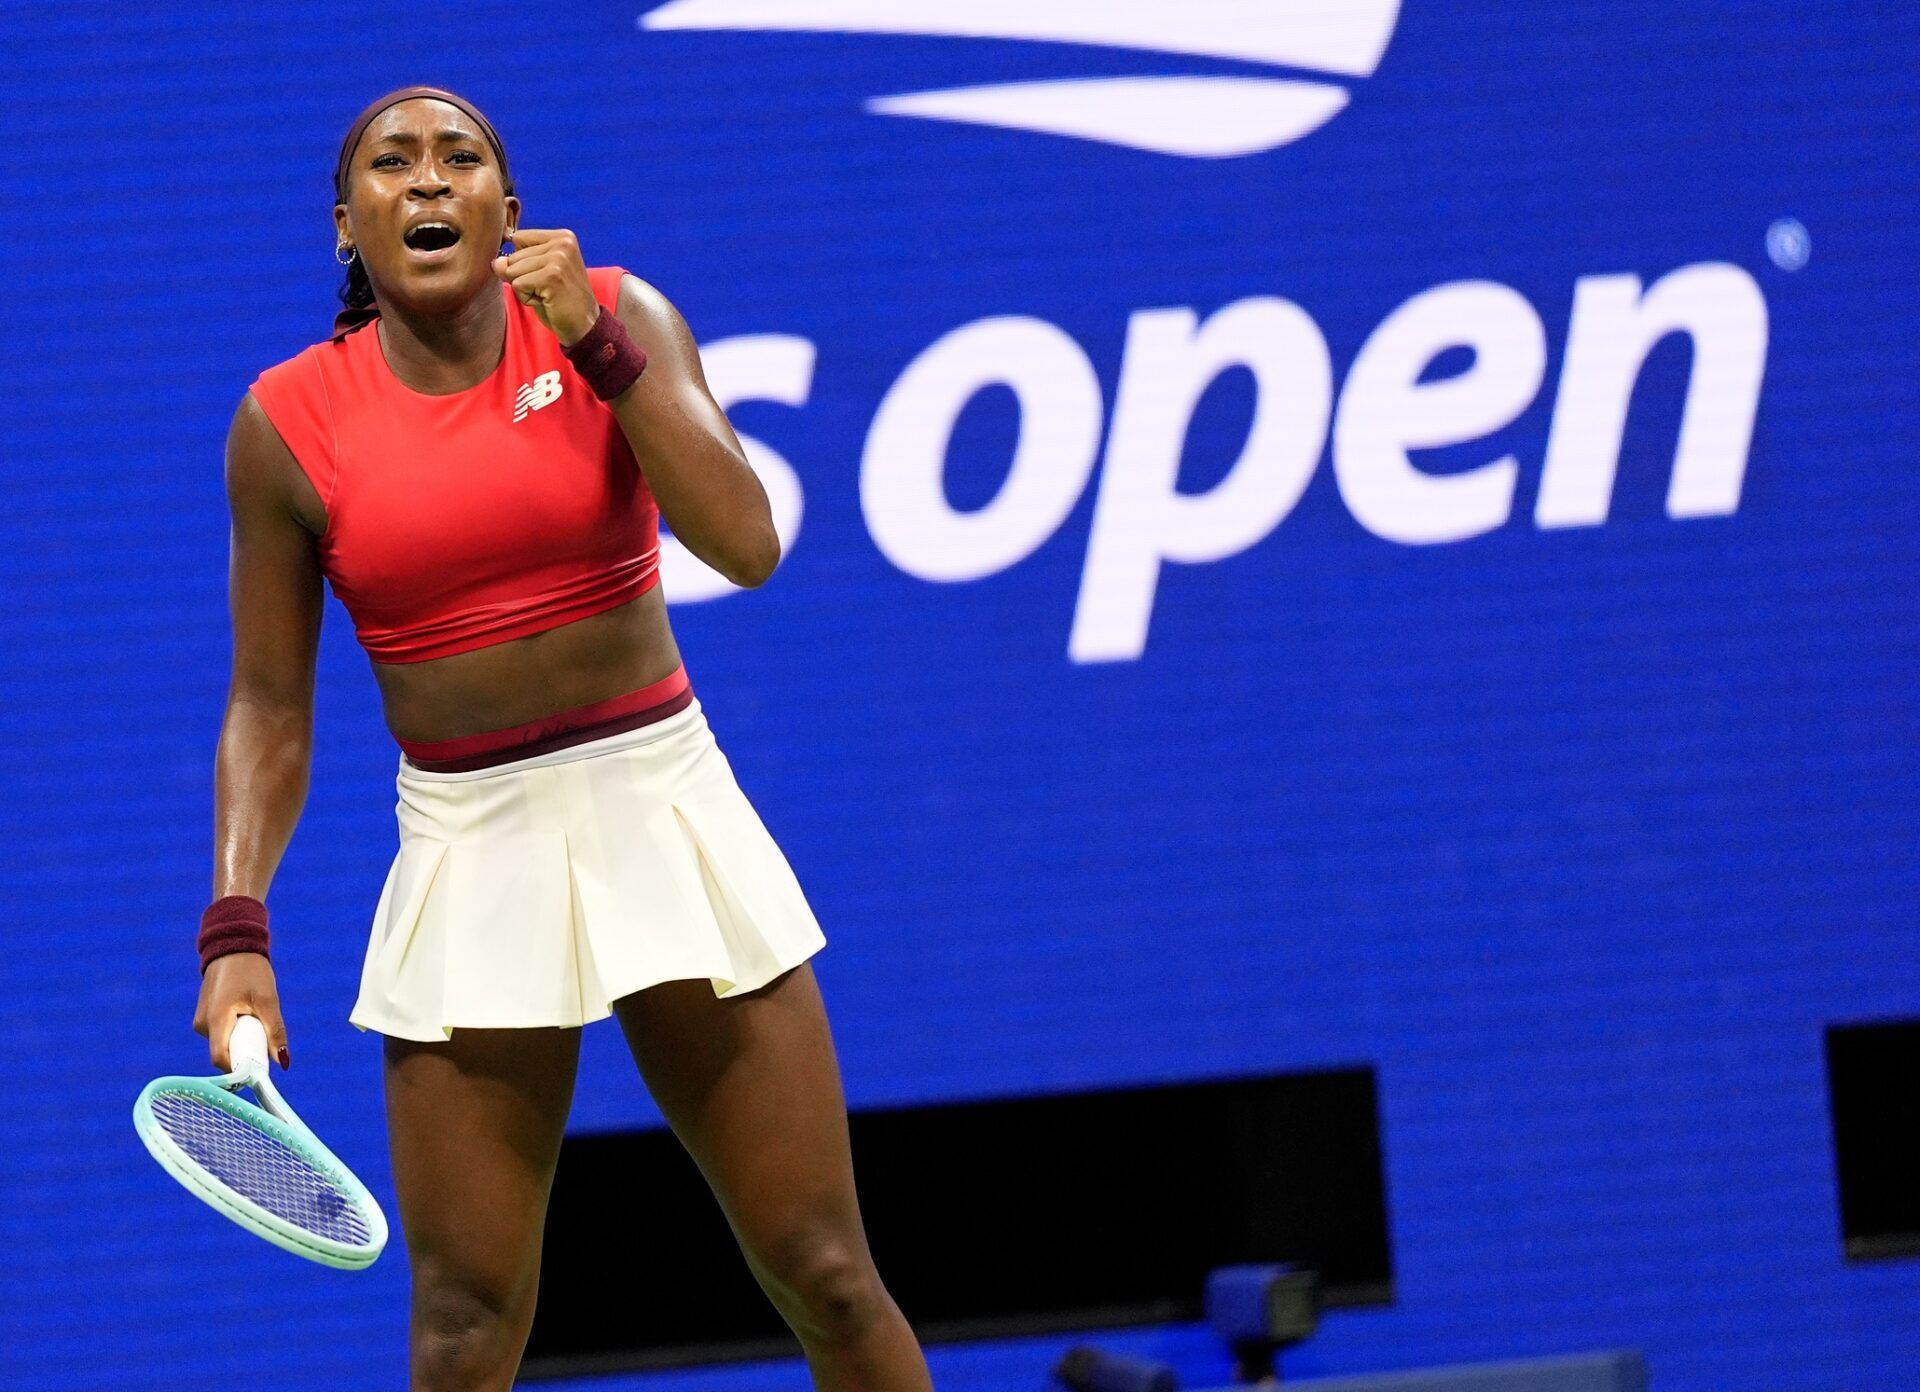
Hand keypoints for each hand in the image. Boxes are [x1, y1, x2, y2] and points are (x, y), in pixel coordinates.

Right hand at [193, 952, 290, 1072]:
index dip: (240, 1068)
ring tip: (255, 1014)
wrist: (233, 948)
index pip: (222, 1059)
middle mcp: (203, 1025)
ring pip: (226, 1043)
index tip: (261, 1069)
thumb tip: (283, 1061)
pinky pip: (223, 1034)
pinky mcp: (206, 1017)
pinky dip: (238, 1030)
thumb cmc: (251, 971)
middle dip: (247, 1050)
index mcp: (215, 1020)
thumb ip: (275, 1031)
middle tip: (265, 1035)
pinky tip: (247, 1012)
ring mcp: (202, 1021)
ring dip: (244, 1038)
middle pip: (226, 1053)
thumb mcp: (268, 1000)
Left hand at [492, 228, 599, 346]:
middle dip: (523, 277)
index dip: (523, 261)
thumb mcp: (537, 275)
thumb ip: (515, 263)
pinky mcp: (552, 276)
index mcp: (563, 237)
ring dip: (525, 289)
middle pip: (514, 255)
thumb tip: (497, 262)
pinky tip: (547, 301)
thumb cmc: (561, 300)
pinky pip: (518, 285)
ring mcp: (558, 258)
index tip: (546, 275)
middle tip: (548, 289)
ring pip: (513, 270)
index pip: (518, 237)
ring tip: (548, 295)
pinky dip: (527, 298)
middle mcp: (563, 242)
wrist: (585, 326)